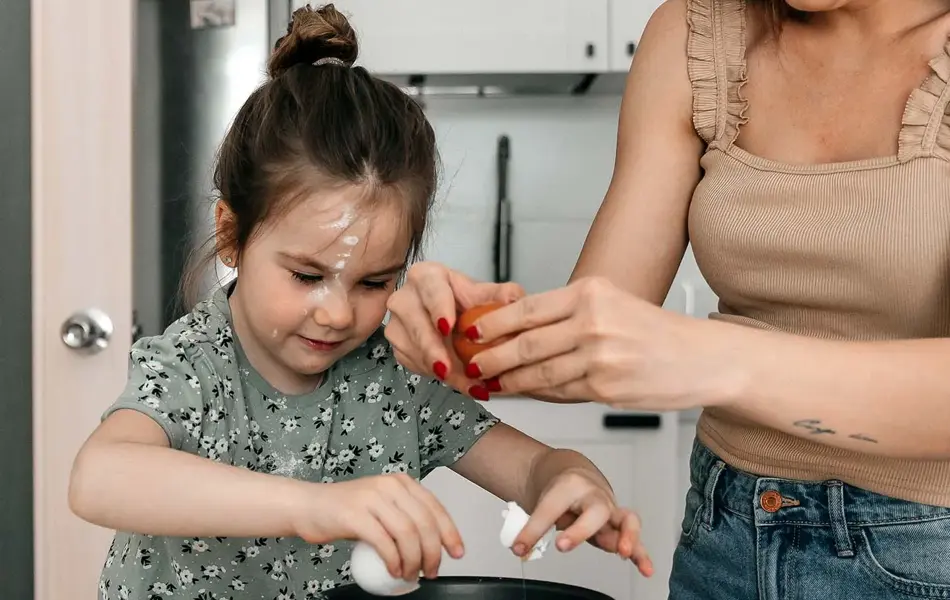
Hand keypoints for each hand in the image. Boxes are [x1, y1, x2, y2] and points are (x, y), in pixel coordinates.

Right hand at [293, 474, 463, 580]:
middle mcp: (388, 485)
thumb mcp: (381, 507)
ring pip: (408, 533)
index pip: (435, 507)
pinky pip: (384, 542)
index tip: (457, 552)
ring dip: (414, 560)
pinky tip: (394, 571)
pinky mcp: (355, 515)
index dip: (450, 532)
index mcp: (400, 482)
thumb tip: (431, 545)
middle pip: (424, 522)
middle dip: (433, 552)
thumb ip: (404, 517)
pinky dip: (394, 561)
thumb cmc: (344, 511)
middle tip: (432, 571)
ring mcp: (371, 498)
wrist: (307, 506)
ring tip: (411, 574)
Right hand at [385, 261, 524, 398]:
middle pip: (413, 320)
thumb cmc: (465, 302)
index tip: (448, 327)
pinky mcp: (398, 345)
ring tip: (466, 382)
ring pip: (410, 346)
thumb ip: (500, 295)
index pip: (429, 288)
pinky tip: (458, 381)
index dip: (438, 307)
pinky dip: (436, 376)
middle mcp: (406, 296)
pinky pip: (413, 363)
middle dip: (431, 347)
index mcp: (427, 276)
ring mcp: (398, 322)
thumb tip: (513, 297)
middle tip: (447, 367)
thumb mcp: (484, 296)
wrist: (454, 319)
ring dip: (437, 368)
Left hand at [462, 276, 735, 410]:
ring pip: (539, 372)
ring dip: (510, 381)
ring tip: (490, 384)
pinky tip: (524, 394)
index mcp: (592, 291)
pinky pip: (561, 392)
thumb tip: (517, 329)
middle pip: (526, 341)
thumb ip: (568, 314)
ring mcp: (600, 355)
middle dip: (492, 356)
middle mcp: (594, 319)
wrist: (701, 359)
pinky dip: (539, 394)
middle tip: (471, 364)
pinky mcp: (606, 386)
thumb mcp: (613, 305)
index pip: (529, 307)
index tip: (470, 332)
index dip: (493, 324)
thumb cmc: (655, 333)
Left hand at [513, 469, 652, 576]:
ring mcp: (609, 510)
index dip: (533, 529)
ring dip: (627, 537)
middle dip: (581, 529)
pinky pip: (633, 539)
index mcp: (569, 486)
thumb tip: (521, 549)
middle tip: (562, 545)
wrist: (573, 474)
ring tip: (624, 552)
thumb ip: (532, 527)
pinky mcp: (618, 525)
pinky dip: (640, 554)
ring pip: (625, 520)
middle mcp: (594, 496)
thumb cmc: (559, 490)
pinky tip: (646, 569)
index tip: (519, 546)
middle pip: (594, 510)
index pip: (551, 508)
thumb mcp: (540, 503)